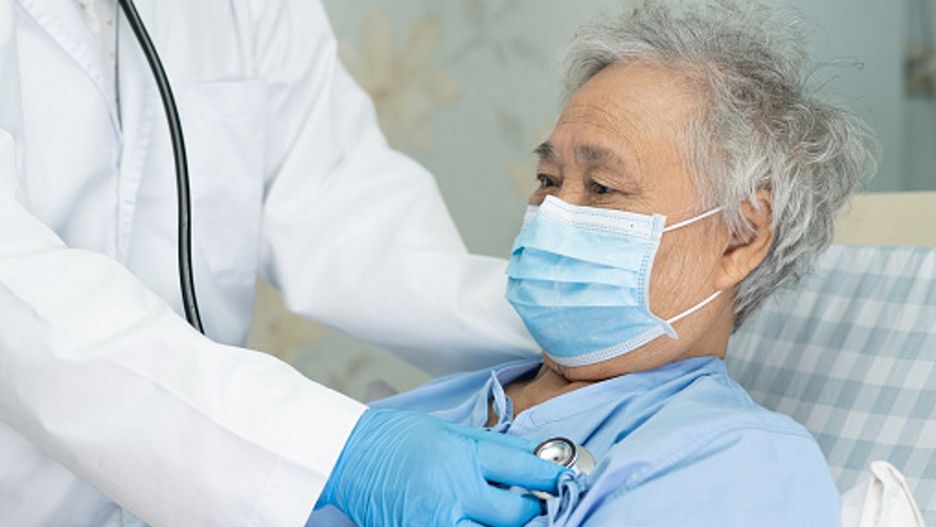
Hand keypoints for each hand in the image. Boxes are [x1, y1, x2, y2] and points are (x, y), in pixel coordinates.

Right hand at [316, 408, 566, 525]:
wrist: (346, 455)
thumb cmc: (395, 437)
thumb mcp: (448, 430)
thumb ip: (491, 447)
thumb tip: (532, 458)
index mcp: (459, 456)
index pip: (522, 470)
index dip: (552, 477)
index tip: (569, 480)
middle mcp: (451, 492)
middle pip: (515, 515)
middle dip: (534, 511)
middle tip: (541, 505)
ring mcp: (433, 523)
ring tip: (511, 516)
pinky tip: (478, 523)